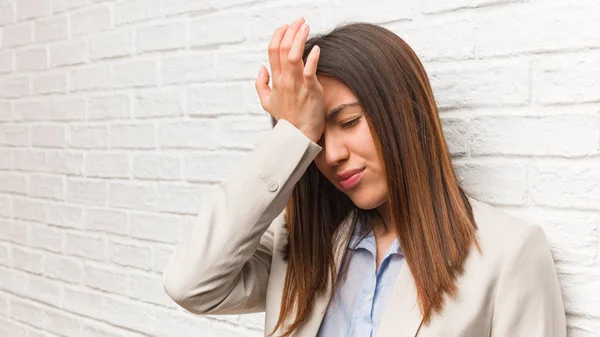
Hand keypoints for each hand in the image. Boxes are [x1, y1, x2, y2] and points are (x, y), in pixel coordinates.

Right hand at [255, 17, 324, 143]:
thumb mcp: (267, 102)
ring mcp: (296, 85)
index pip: (272, 51)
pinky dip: (313, 58)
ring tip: (305, 26)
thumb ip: (260, 84)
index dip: (278, 35)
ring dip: (300, 38)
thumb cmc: (286, 119)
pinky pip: (309, 71)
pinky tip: (317, 49)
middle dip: (291, 31)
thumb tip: (261, 68)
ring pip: (294, 55)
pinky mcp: (310, 90)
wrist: (297, 136)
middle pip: (283, 49)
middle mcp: (284, 80)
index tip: (286, 26)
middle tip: (299, 20)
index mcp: (275, 80)